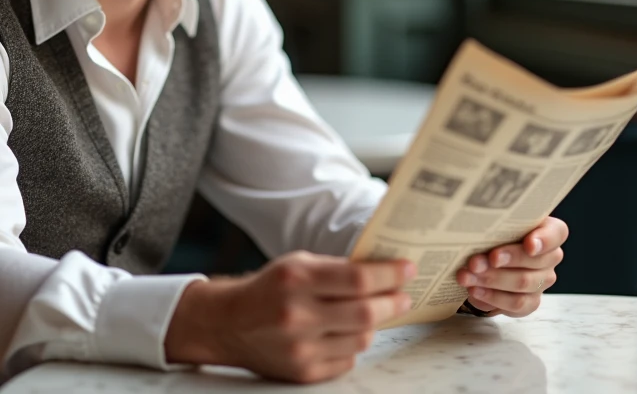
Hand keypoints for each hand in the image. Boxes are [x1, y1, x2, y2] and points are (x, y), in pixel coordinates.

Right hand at [165, 251, 414, 382]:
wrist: (228, 323)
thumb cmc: (269, 288)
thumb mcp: (297, 264)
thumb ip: (337, 268)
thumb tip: (385, 271)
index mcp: (296, 278)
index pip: (358, 278)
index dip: (389, 274)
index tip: (408, 269)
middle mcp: (297, 314)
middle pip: (365, 312)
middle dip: (392, 302)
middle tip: (403, 296)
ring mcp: (300, 347)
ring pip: (361, 339)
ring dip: (373, 325)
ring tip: (372, 314)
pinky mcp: (303, 372)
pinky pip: (347, 360)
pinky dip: (352, 345)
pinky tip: (344, 333)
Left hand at [455, 216, 567, 316]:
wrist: (487, 262)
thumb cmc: (494, 236)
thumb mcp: (495, 226)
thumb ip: (494, 226)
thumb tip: (473, 230)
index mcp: (547, 232)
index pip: (556, 233)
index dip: (544, 239)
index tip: (528, 245)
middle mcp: (550, 257)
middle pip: (536, 261)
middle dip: (505, 259)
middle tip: (477, 260)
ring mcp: (542, 281)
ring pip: (523, 283)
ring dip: (491, 280)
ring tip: (466, 276)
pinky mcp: (530, 301)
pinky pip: (516, 303)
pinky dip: (492, 297)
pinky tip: (474, 290)